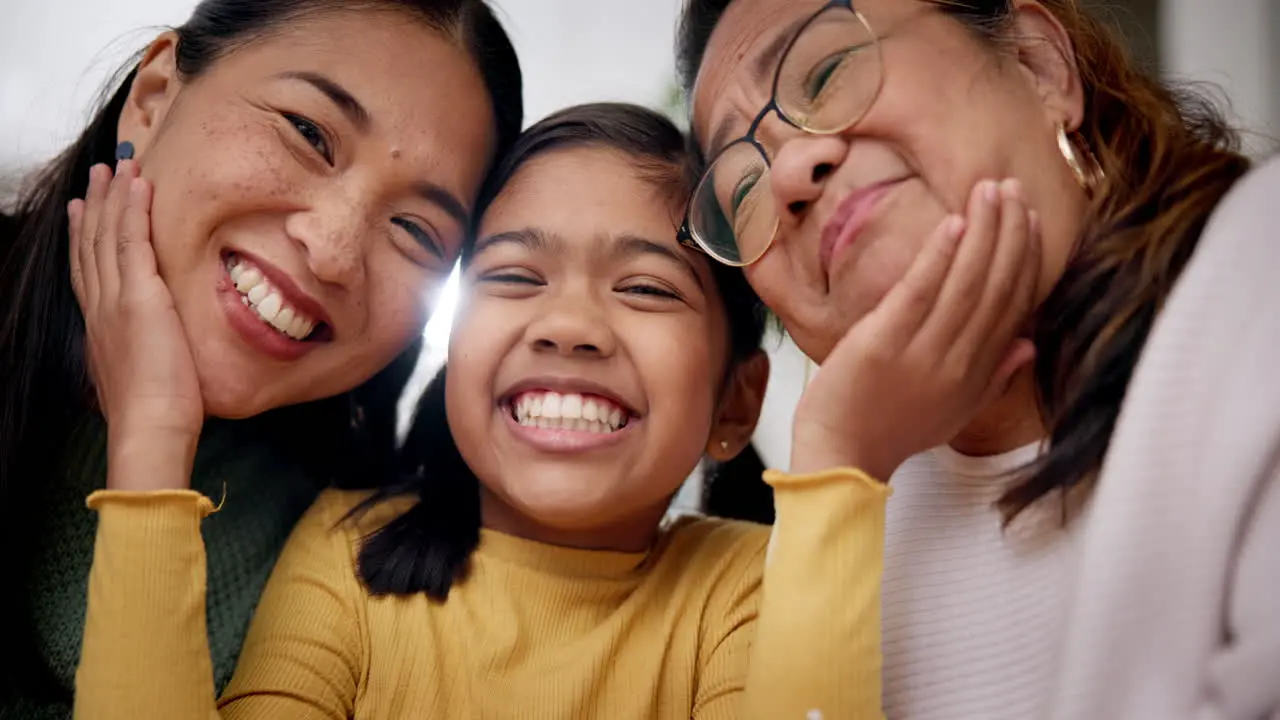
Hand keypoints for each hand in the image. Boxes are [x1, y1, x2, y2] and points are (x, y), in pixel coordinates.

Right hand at [69, 161, 202, 488]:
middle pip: (90, 245)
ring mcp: (116, 300)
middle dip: (93, 206)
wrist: (150, 428)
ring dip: (113, 196)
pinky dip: (133, 209)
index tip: (80, 211)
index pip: (87, 272)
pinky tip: (137, 185)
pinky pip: (132, 241)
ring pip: (107, 235)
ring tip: (118, 165)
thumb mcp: (143, 377)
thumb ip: (144, 356)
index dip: (82, 238)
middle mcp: (101, 308)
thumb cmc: (157, 416)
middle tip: (96, 174)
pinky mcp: (140, 297)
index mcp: (100, 327)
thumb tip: (154, 354)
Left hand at [790, 179, 1039, 478]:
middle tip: (1012, 187)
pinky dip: (940, 256)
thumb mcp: (954, 410)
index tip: (1027, 218)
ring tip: (989, 190)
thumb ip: (994, 376)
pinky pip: (920, 292)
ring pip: (966, 282)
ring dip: (983, 231)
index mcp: (976, 373)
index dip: (1024, 257)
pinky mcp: (883, 343)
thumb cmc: (891, 430)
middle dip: (1008, 232)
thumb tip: (1029, 343)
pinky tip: (955, 222)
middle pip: (995, 286)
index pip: (1012, 304)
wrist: (840, 455)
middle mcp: (958, 361)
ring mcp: (921, 352)